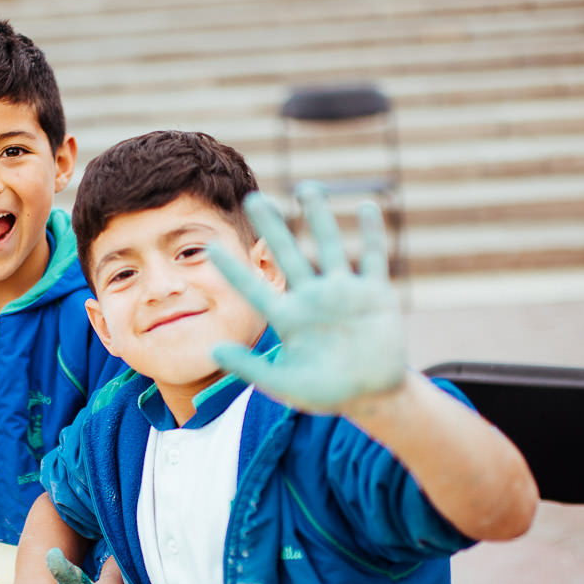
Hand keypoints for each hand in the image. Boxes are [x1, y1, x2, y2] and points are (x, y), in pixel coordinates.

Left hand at [209, 186, 405, 414]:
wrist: (372, 395)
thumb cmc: (326, 393)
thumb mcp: (285, 386)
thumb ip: (251, 368)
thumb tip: (214, 350)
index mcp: (288, 318)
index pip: (254, 289)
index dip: (233, 271)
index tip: (208, 247)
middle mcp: (313, 298)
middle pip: (288, 255)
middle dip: (273, 228)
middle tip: (255, 198)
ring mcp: (344, 293)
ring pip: (330, 247)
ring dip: (319, 218)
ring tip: (307, 188)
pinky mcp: (375, 294)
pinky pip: (374, 257)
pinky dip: (372, 234)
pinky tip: (365, 208)